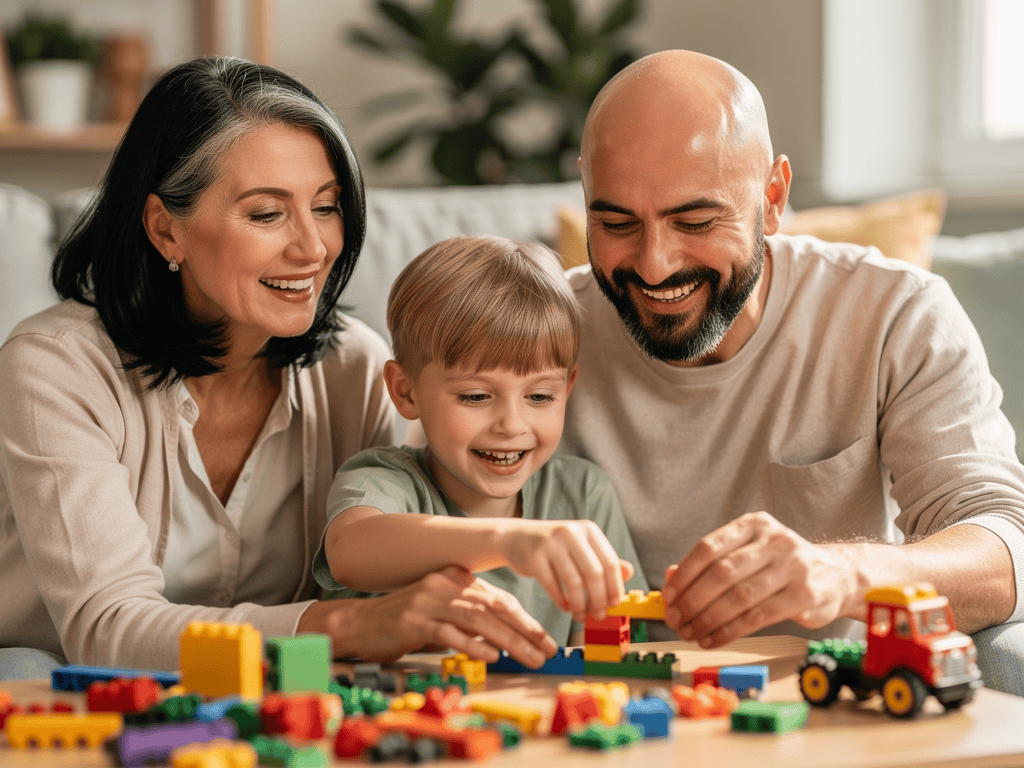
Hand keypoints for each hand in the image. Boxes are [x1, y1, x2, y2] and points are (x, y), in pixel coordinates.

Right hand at [298, 565, 558, 666]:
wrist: (360, 622)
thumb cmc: (404, 621)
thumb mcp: (441, 612)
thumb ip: (469, 617)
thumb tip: (506, 637)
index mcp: (455, 579)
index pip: (498, 599)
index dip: (525, 620)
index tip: (545, 639)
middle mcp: (445, 585)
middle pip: (493, 609)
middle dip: (524, 631)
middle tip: (547, 651)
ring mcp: (429, 601)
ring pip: (478, 620)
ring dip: (508, 641)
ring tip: (529, 658)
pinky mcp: (414, 620)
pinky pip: (449, 632)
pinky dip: (473, 645)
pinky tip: (492, 656)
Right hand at [497, 519, 626, 621]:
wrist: (518, 538)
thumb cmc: (556, 547)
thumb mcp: (582, 548)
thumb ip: (604, 560)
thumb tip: (629, 573)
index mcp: (588, 530)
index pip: (610, 562)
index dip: (615, 587)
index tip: (615, 605)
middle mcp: (570, 532)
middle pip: (594, 573)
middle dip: (599, 600)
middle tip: (599, 616)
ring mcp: (551, 543)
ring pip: (574, 582)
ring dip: (580, 605)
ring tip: (581, 615)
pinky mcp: (534, 556)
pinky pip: (553, 586)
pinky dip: (562, 602)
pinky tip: (565, 607)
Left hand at [660, 512, 860, 647]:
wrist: (836, 575)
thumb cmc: (780, 565)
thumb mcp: (748, 554)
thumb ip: (711, 563)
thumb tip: (669, 578)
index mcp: (754, 525)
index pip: (709, 547)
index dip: (684, 573)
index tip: (668, 595)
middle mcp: (774, 541)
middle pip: (721, 572)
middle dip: (692, 600)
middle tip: (674, 619)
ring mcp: (792, 567)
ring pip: (739, 597)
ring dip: (708, 619)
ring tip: (690, 633)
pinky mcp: (804, 596)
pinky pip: (757, 617)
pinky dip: (729, 631)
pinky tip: (713, 639)